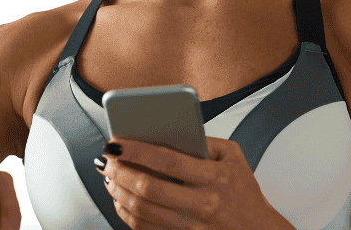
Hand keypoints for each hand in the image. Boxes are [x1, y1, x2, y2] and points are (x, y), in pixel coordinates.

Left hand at [98, 137, 291, 229]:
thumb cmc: (244, 191)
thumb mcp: (233, 157)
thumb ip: (203, 140)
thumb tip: (167, 130)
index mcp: (216, 178)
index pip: (169, 161)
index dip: (138, 151)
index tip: (117, 142)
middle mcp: (203, 204)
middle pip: (150, 188)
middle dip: (121, 172)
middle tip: (107, 159)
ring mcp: (192, 226)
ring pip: (143, 210)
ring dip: (119, 192)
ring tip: (109, 176)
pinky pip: (145, 227)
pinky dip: (126, 213)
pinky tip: (120, 199)